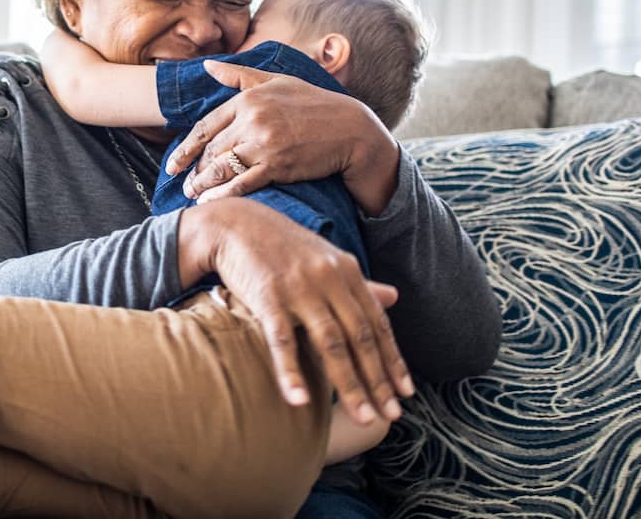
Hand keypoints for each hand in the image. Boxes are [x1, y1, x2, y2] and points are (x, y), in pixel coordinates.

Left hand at [165, 60, 400, 215]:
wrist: (350, 129)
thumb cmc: (314, 103)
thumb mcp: (277, 80)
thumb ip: (238, 75)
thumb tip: (206, 65)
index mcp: (248, 99)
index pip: (206, 126)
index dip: (186, 147)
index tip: (174, 163)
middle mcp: (253, 120)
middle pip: (211, 150)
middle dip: (194, 169)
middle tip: (182, 183)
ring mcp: (265, 144)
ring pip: (221, 168)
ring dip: (202, 184)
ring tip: (192, 194)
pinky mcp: (278, 165)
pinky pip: (242, 183)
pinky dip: (222, 194)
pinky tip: (209, 202)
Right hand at [182, 199, 413, 421]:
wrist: (235, 223)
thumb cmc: (282, 247)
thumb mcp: (326, 259)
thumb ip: (360, 284)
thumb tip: (395, 298)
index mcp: (346, 272)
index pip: (376, 323)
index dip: (392, 359)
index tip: (405, 393)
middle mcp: (328, 279)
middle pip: (360, 337)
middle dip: (377, 379)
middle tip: (390, 415)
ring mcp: (298, 288)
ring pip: (330, 343)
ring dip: (348, 383)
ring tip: (362, 417)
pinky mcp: (267, 296)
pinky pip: (282, 340)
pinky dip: (291, 371)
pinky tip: (300, 400)